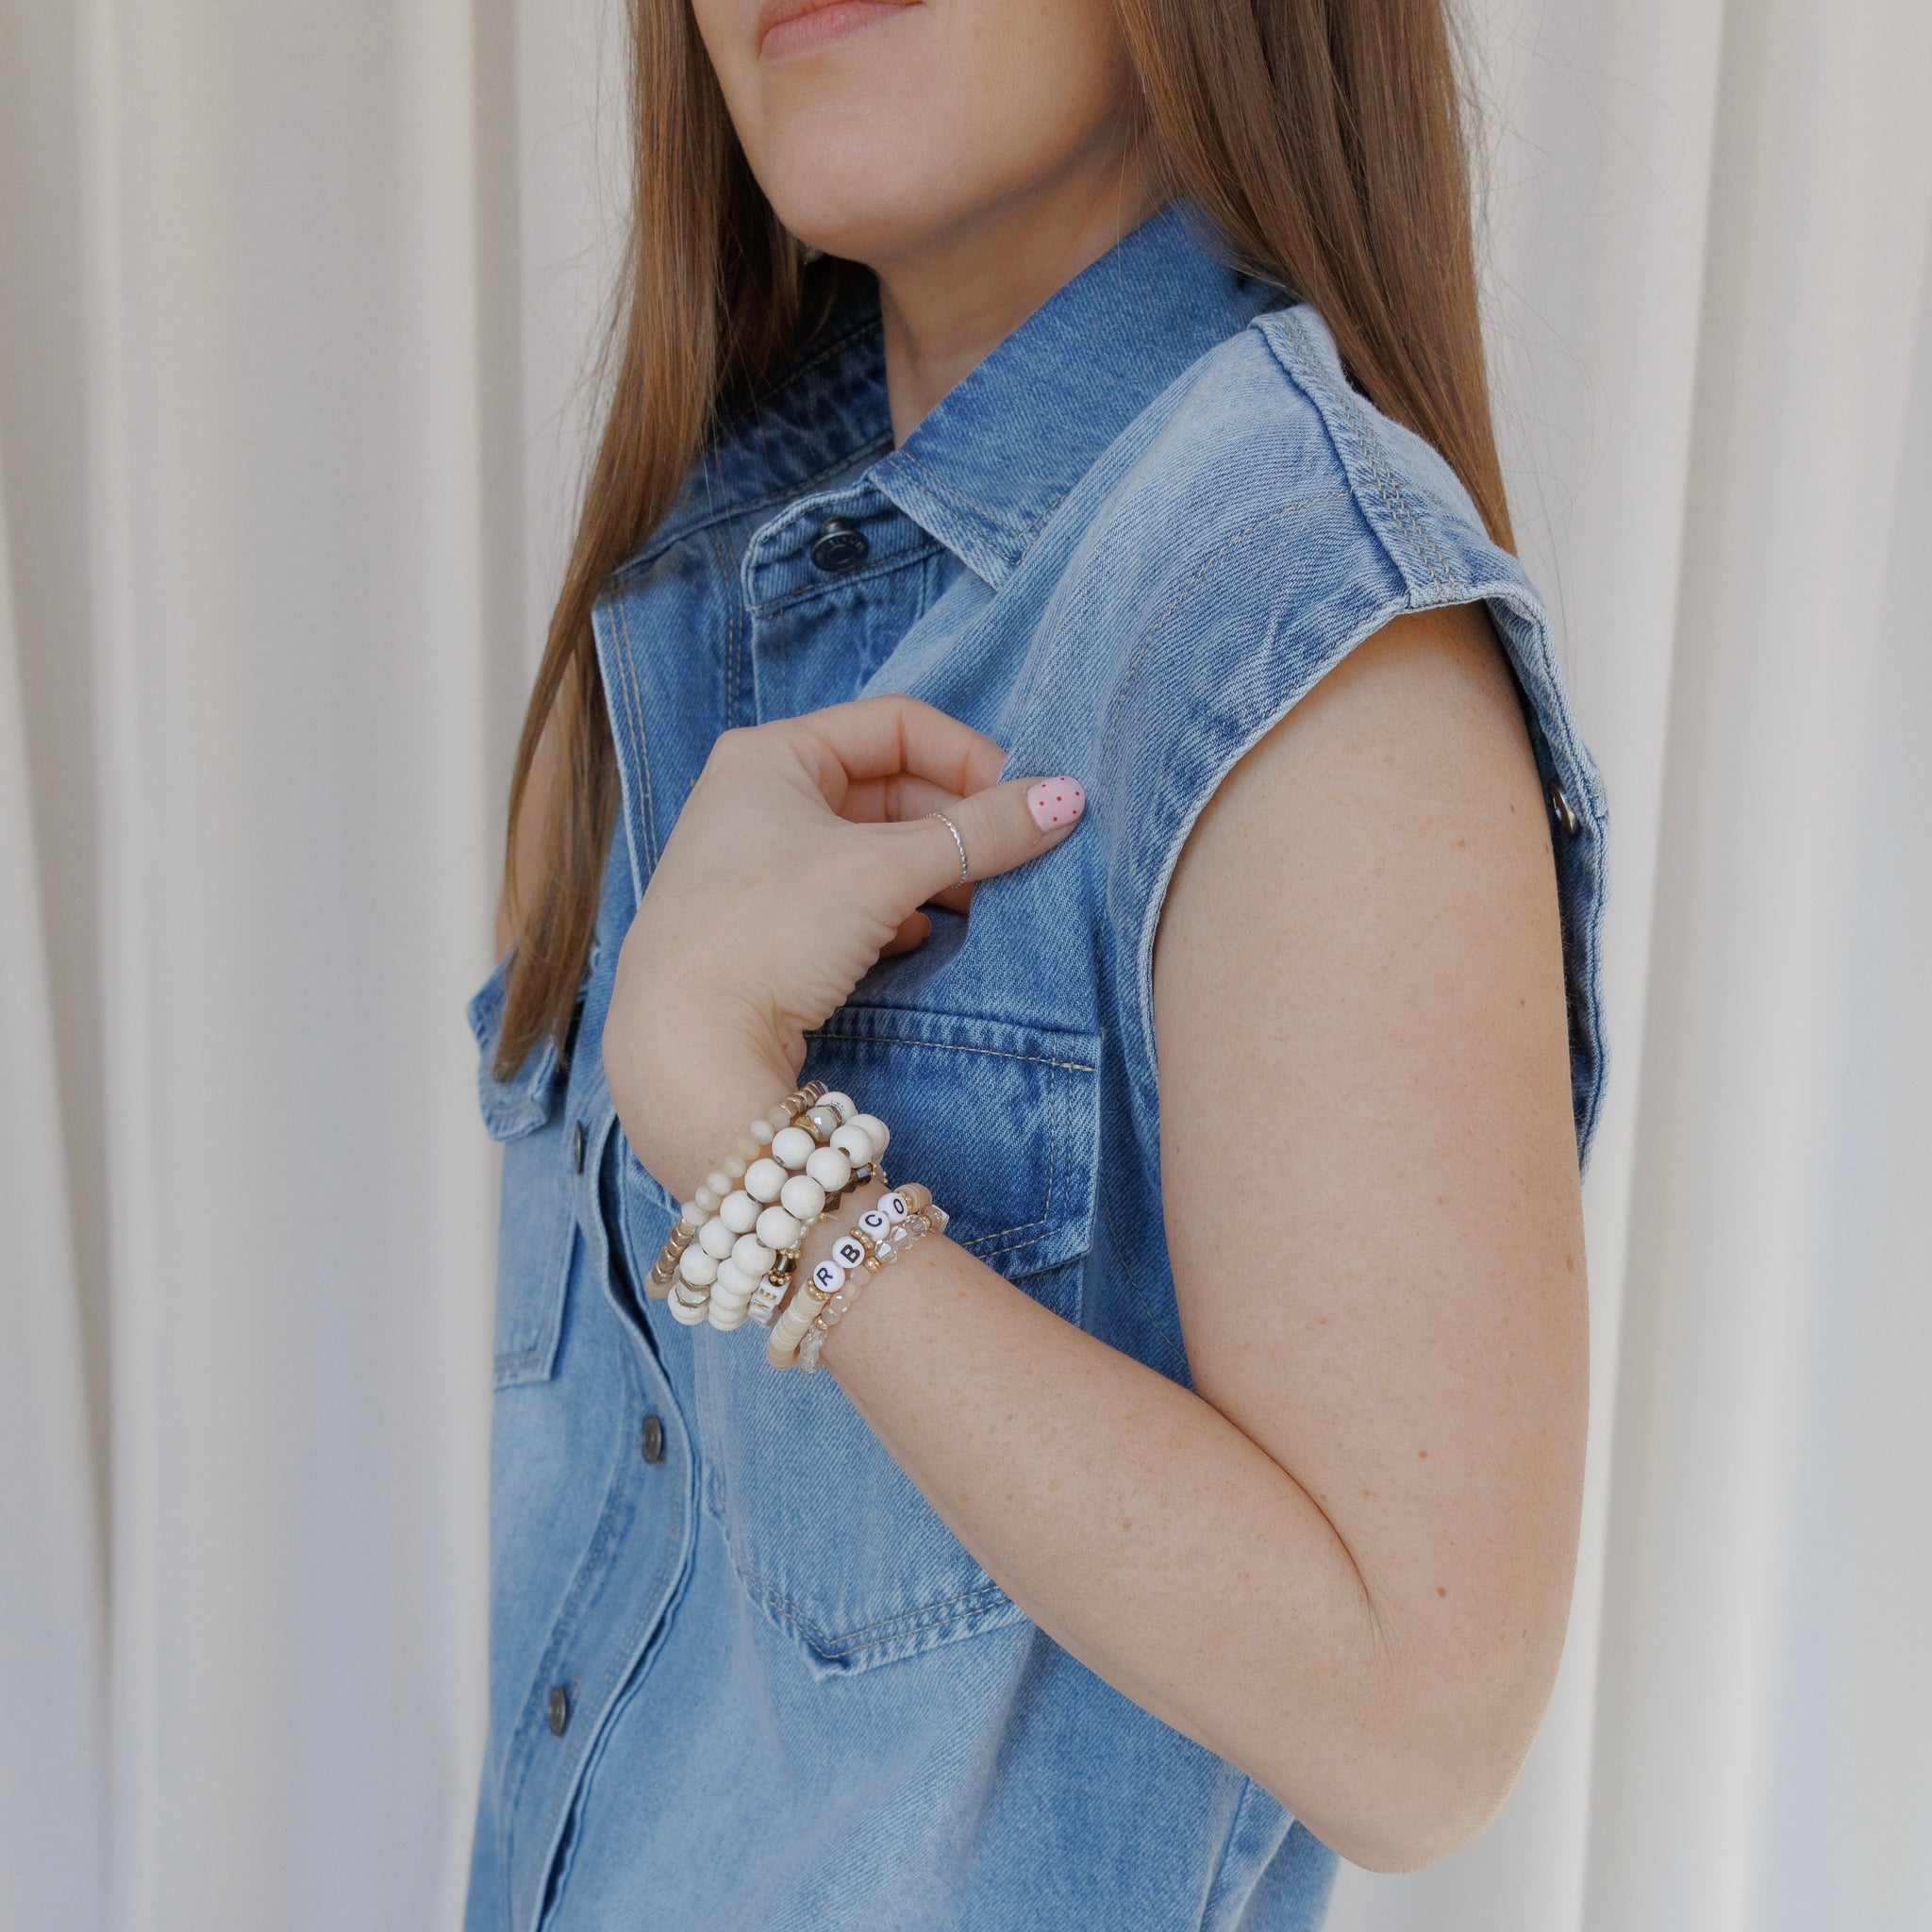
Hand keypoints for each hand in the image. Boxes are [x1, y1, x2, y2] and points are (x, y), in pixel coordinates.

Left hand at [604, 695, 1085, 1200]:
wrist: (683, 1053)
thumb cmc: (767, 933)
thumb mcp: (884, 871)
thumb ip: (980, 832)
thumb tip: (1065, 798)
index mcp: (771, 756)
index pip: (896, 726)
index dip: (968, 757)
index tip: (1023, 805)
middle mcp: (757, 799)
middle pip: (888, 786)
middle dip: (955, 823)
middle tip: (1016, 859)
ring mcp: (758, 866)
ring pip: (874, 848)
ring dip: (934, 872)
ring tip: (984, 904)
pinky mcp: (766, 928)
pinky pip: (853, 899)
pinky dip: (899, 911)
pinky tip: (924, 940)